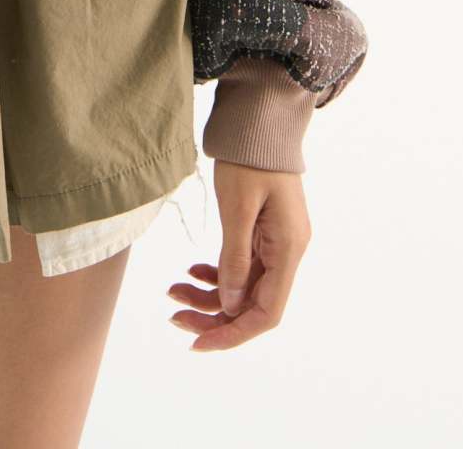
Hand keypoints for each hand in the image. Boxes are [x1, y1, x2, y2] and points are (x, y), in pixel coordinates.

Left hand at [166, 162, 310, 349]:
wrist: (260, 119)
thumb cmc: (251, 157)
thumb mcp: (237, 206)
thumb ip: (234, 258)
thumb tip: (228, 304)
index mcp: (289, 249)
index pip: (267, 312)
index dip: (233, 333)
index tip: (199, 342)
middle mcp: (287, 252)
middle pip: (252, 303)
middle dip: (213, 315)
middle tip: (174, 316)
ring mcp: (276, 243)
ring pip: (243, 286)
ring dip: (210, 295)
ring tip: (173, 291)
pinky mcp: (262, 233)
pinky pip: (241, 266)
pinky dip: (217, 274)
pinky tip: (192, 271)